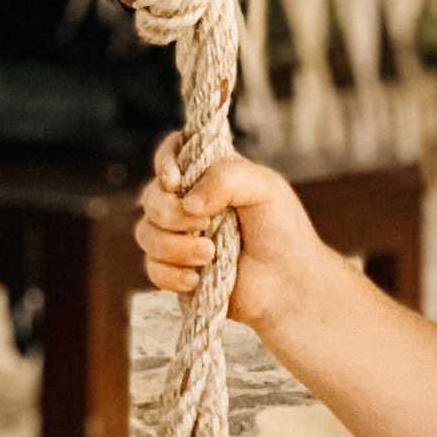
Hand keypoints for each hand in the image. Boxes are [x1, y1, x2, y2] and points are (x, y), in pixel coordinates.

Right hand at [135, 143, 335, 336]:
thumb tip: (188, 202)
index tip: (175, 181)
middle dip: (171, 213)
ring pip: (146, 234)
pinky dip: (170, 274)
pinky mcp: (177, 270)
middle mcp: (187, 203)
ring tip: (210, 255)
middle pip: (151, 197)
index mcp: (207, 175)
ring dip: (174, 247)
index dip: (165, 163)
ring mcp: (179, 237)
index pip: (171, 153)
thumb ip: (225, 178)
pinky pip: (152, 269)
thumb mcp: (265, 188)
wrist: (291, 283)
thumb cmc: (283, 231)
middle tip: (207, 225)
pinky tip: (196, 279)